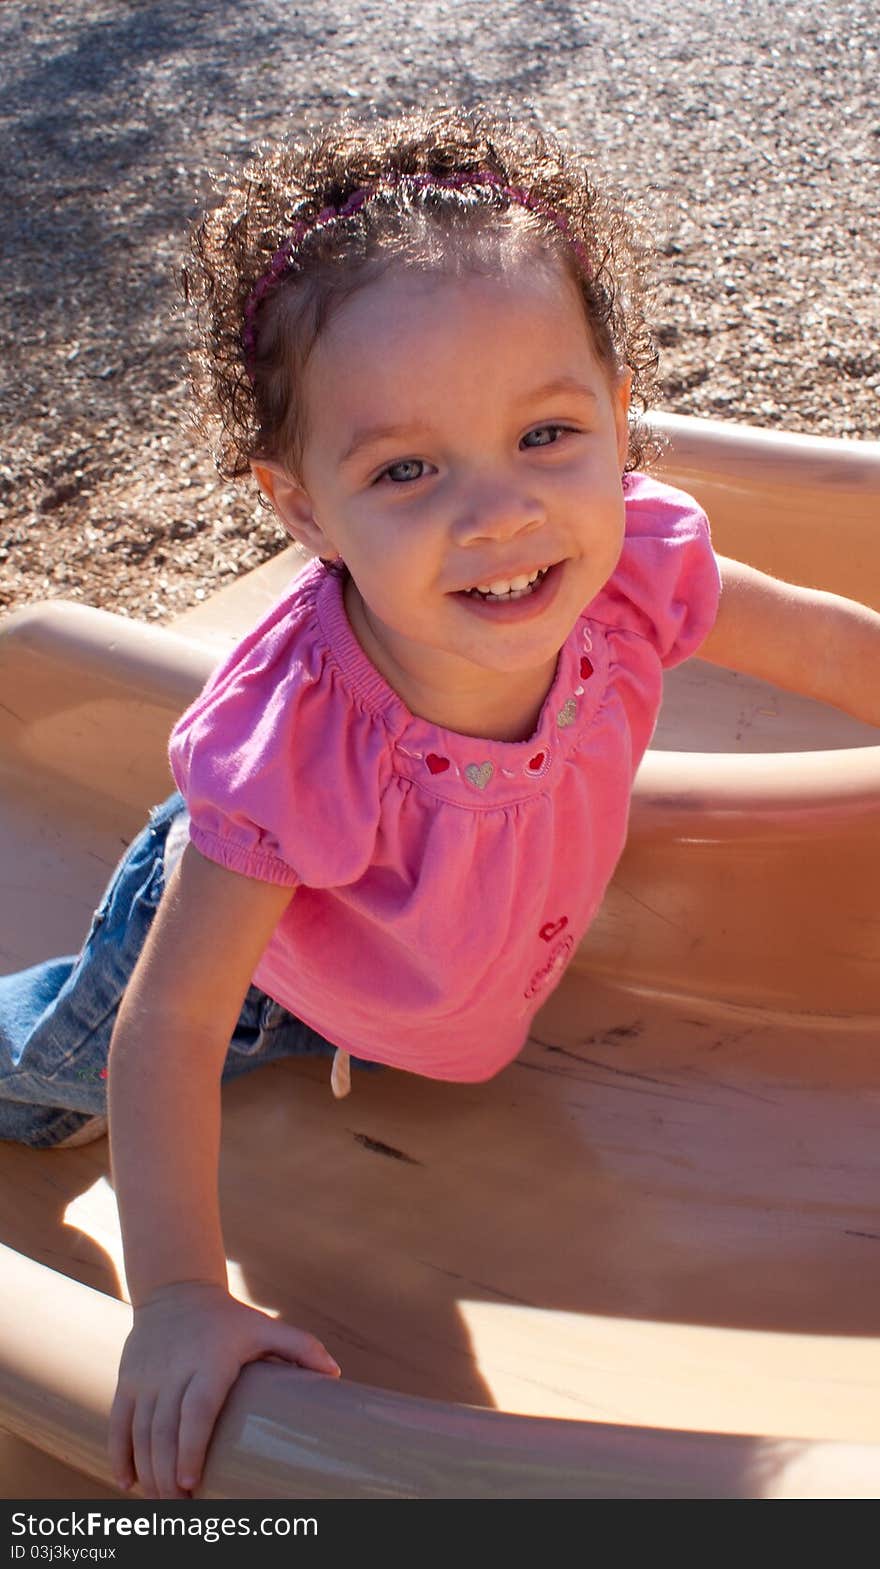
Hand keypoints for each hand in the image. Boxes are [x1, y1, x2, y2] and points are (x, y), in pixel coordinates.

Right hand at [108, 1280, 340, 1498]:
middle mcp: (174, 1370)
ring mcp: (147, 1376)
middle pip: (164, 1431)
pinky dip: (120, 1454)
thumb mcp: (264, 1326)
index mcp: (210, 1360)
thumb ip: (301, 1347)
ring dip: (148, 1472)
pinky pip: (119, 1422)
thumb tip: (335, 1374)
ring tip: (162, 1500)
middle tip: (180, 1505)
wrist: (175, 1289)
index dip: (191, 1447)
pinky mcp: (128, 1380)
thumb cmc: (228, 1318)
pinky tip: (128, 1482)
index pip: (197, 1410)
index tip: (191, 1481)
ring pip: (141, 1432)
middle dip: (168, 1474)